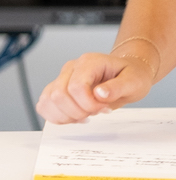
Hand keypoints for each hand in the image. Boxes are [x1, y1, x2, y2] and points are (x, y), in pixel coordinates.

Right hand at [37, 48, 158, 123]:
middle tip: (95, 112)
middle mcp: (70, 68)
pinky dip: (56, 116)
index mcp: (88, 62)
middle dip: (78, 112)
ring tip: (85, 116)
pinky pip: (44, 104)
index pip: (76, 87)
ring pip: (48, 101)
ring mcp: (61, 78)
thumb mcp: (134, 82)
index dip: (89, 104)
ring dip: (66, 115)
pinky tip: (74, 117)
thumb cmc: (131, 76)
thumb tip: (99, 94)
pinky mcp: (57, 88)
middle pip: (58, 95)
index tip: (105, 108)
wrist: (127, 73)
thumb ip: (117, 87)